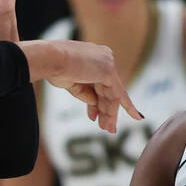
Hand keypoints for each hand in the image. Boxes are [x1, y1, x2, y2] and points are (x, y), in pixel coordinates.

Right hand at [21, 40, 143, 133]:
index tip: (94, 116)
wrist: (49, 59)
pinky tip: (136, 116)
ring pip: (112, 93)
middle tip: (107, 127)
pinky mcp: (108, 71)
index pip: (99, 83)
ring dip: (110, 113)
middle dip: (106, 109)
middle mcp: (102, 57)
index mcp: (92, 56)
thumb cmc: (54, 68)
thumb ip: (85, 93)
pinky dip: (128, 106)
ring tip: (109, 129)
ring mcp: (107, 62)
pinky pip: (118, 93)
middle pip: (107, 89)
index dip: (96, 102)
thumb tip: (96, 104)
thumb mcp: (71, 83)